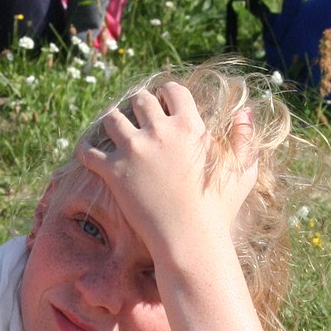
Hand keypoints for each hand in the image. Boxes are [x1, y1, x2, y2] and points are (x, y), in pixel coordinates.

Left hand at [78, 82, 256, 268]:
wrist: (191, 240)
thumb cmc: (219, 211)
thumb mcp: (242, 171)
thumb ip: (245, 138)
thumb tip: (244, 111)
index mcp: (189, 125)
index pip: (172, 90)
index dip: (166, 93)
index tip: (162, 102)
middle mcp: (160, 131)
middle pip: (140, 99)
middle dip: (137, 104)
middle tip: (134, 114)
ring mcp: (134, 150)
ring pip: (112, 117)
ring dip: (111, 120)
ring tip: (112, 128)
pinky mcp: (114, 172)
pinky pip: (89, 150)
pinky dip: (86, 148)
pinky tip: (87, 150)